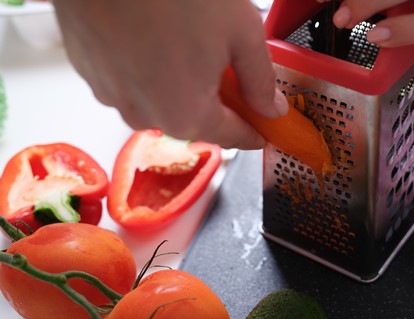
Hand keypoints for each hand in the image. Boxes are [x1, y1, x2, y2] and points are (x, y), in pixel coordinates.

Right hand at [53, 0, 288, 148]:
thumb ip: (260, 79)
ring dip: (180, 81)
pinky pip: (131, 80)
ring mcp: (113, 95)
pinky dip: (148, 66)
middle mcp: (145, 115)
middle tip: (230, 68)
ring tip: (188, 39)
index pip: (231, 137)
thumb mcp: (241, 31)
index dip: (252, 132)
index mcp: (186, 114)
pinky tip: (157, 34)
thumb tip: (269, 106)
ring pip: (161, 99)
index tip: (262, 129)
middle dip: (217, 100)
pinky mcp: (90, 72)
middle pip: (195, 118)